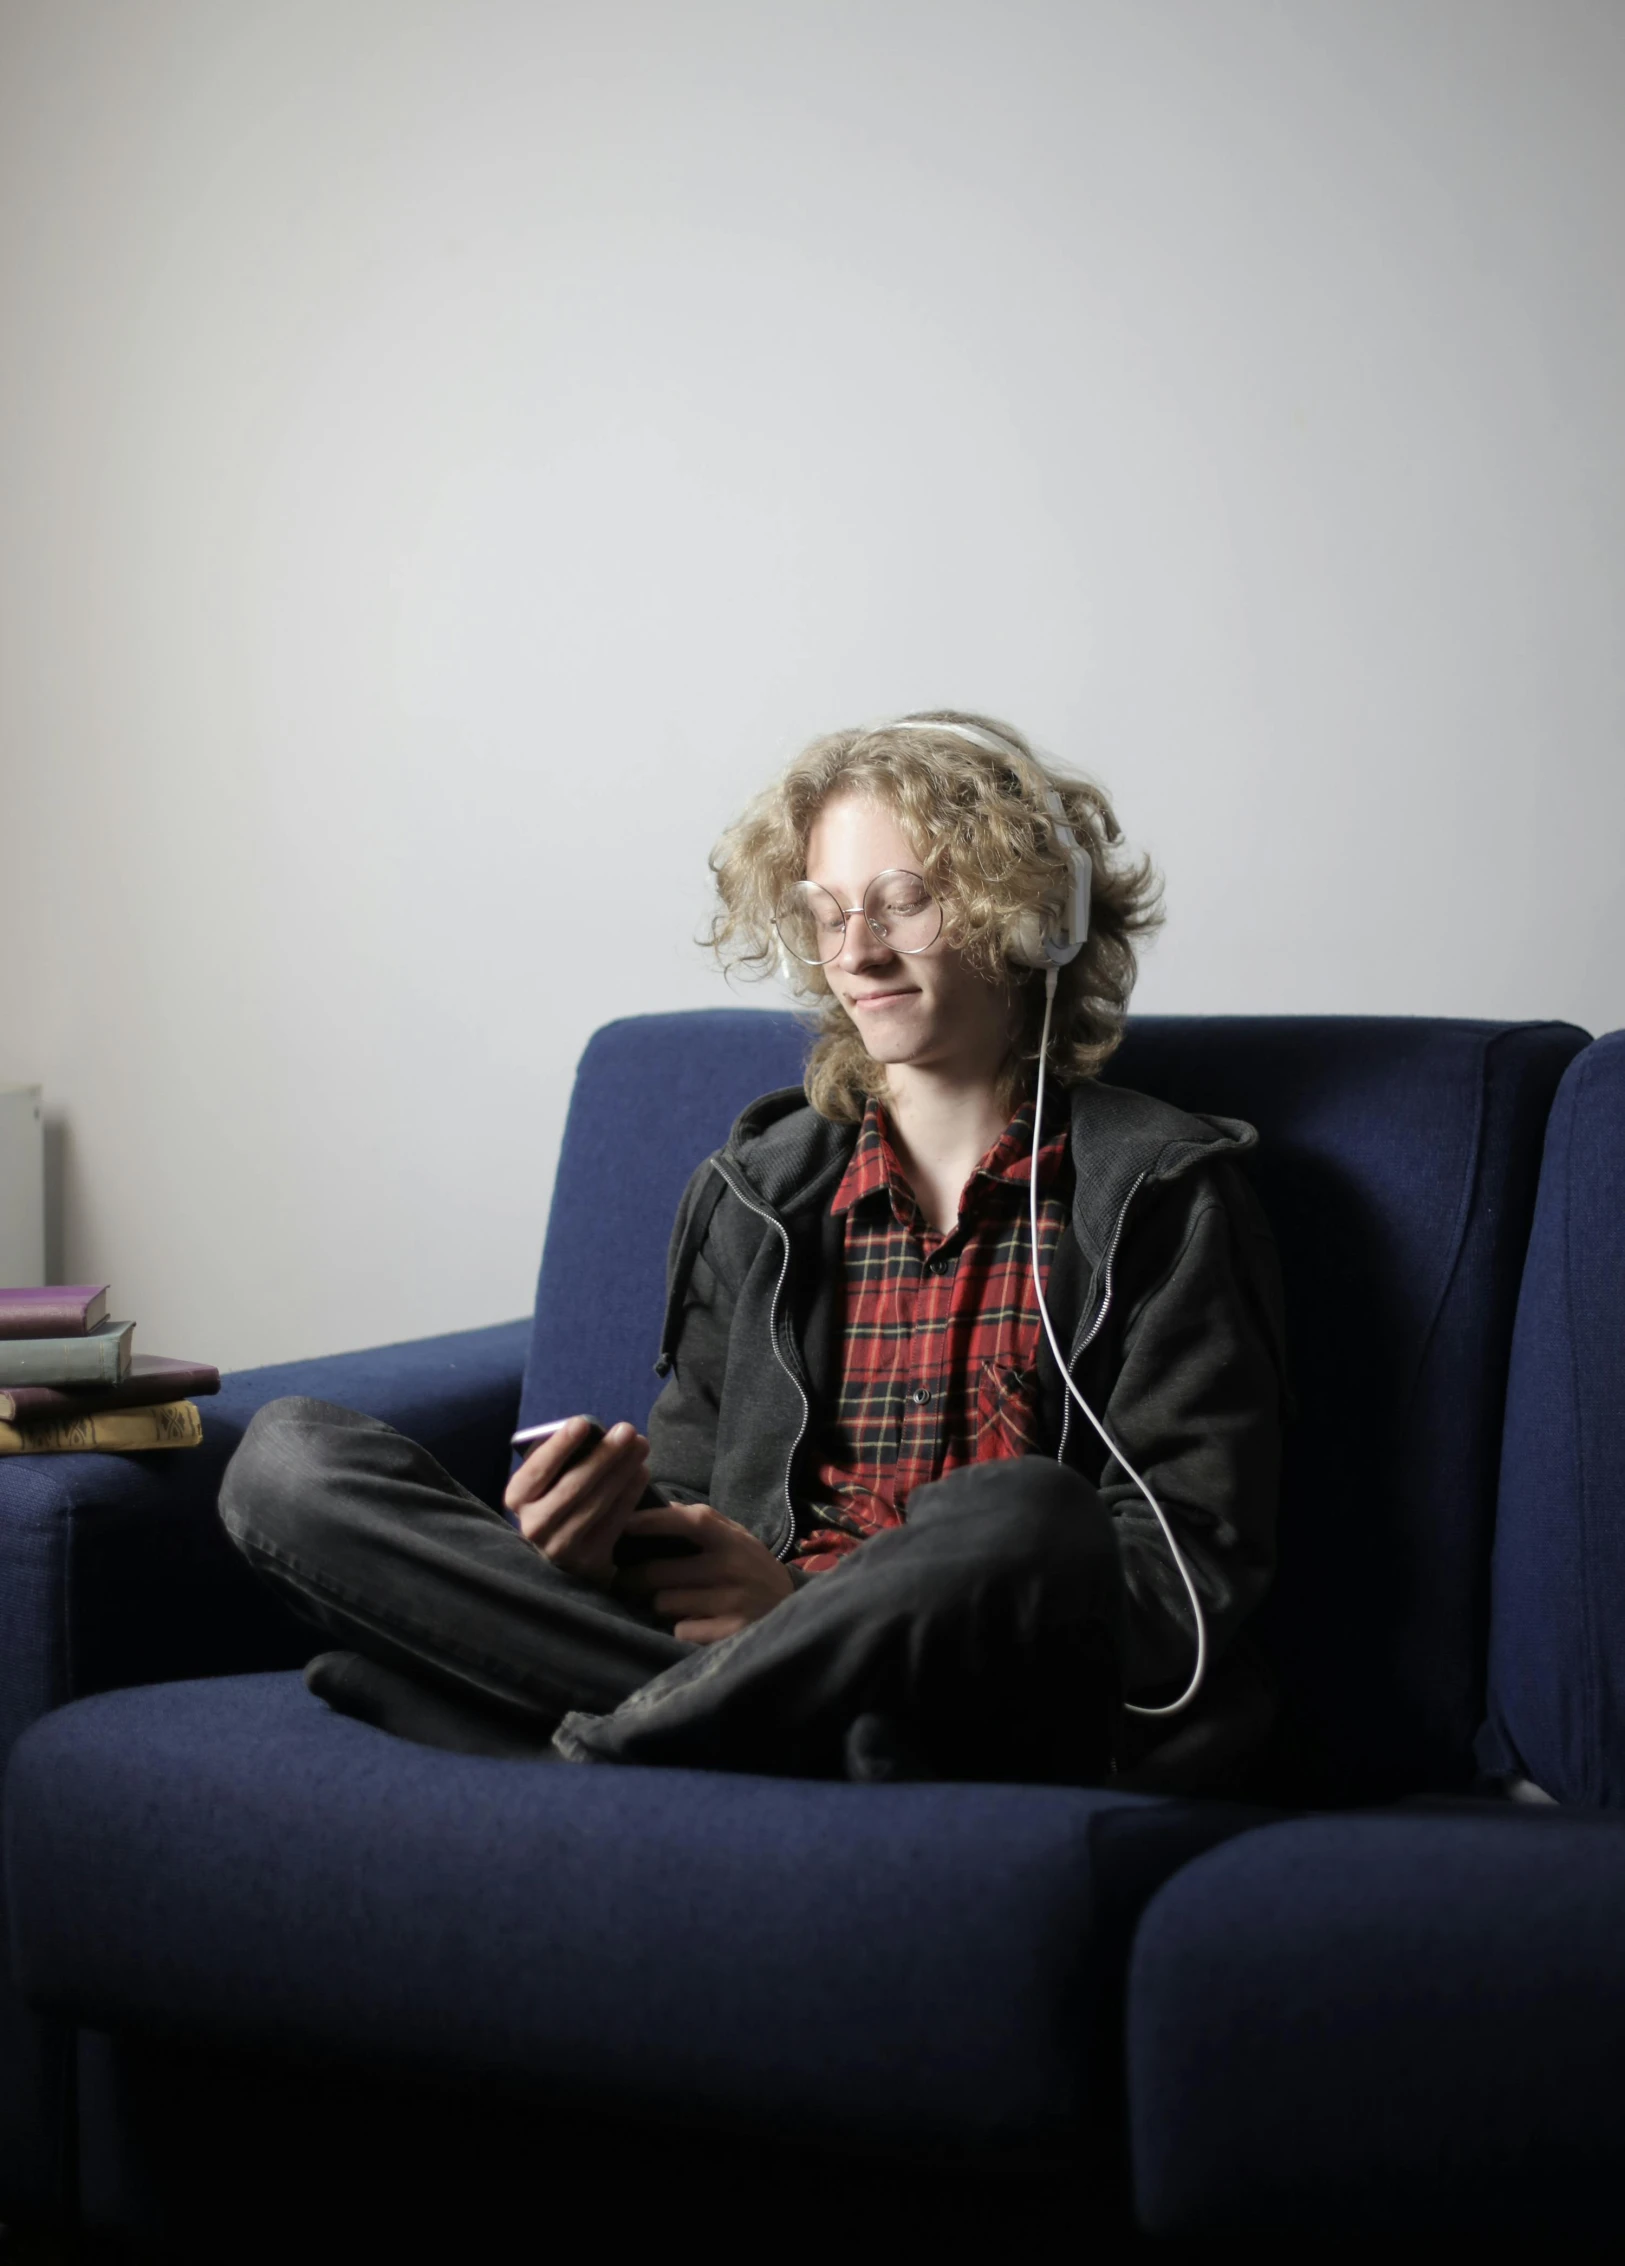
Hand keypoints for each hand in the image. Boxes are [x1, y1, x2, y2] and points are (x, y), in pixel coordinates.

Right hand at [503, 1417, 649, 1584]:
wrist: (567, 1554)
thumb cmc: (560, 1500)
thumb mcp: (548, 1482)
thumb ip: (562, 1462)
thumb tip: (595, 1436)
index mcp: (517, 1498)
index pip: (536, 1470)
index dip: (559, 1446)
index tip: (582, 1422)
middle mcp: (533, 1525)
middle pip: (572, 1486)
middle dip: (603, 1455)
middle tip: (625, 1430)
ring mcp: (560, 1547)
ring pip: (596, 1503)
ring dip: (622, 1470)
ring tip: (639, 1445)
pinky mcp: (588, 1560)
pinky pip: (613, 1522)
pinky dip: (630, 1494)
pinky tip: (641, 1472)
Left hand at [613, 1502, 795, 1641]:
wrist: (794, 1611)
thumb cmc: (753, 1569)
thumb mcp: (738, 1539)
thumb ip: (705, 1522)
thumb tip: (660, 1506)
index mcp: (732, 1540)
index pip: (689, 1521)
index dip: (654, 1521)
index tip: (624, 1525)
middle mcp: (732, 1568)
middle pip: (661, 1572)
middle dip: (634, 1578)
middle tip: (625, 1580)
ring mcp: (732, 1603)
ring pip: (665, 1603)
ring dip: (660, 1604)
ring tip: (671, 1602)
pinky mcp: (730, 1633)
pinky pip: (681, 1631)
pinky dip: (682, 1628)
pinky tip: (695, 1623)